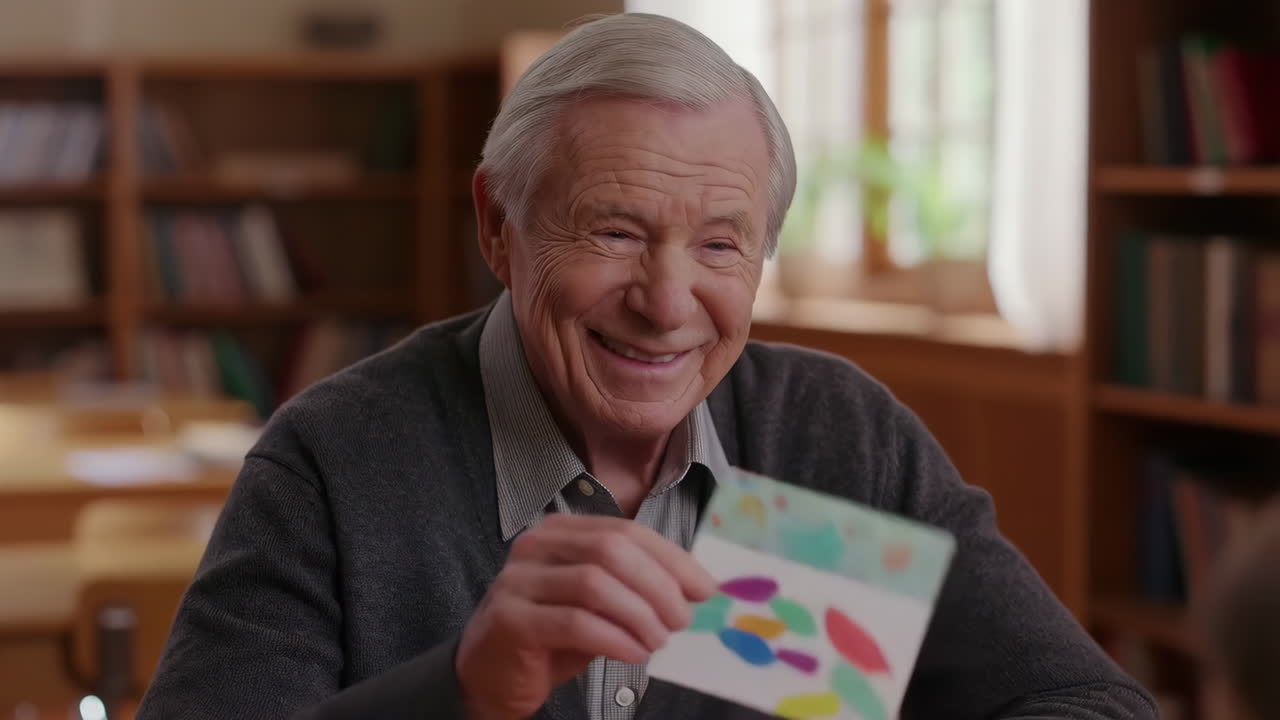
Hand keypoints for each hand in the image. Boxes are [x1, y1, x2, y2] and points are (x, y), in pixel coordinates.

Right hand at [455, 513, 715, 719]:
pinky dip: (613, 638)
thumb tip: (696, 589)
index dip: (671, 558)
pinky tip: (634, 654)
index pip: (626, 531)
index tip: (704, 588)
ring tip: (658, 640)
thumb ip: (634, 588)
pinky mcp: (510, 619)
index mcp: (561, 531)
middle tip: (682, 620)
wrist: (489, 674)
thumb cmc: (551, 637)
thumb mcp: (598, 605)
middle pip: (611, 550)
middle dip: (658, 585)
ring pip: (593, 583)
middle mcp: (536, 545)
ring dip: (638, 614)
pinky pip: (573, 622)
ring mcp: (517, 580)